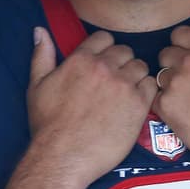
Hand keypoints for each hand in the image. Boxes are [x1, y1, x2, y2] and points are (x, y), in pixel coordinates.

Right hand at [27, 28, 157, 185]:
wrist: (63, 157)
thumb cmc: (48, 125)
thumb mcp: (37, 86)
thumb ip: (42, 55)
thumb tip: (40, 31)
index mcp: (81, 60)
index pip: (104, 38)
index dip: (105, 50)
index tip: (103, 64)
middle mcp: (104, 68)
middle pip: (125, 51)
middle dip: (121, 63)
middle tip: (114, 82)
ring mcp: (123, 85)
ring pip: (141, 67)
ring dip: (135, 76)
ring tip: (125, 93)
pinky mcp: (138, 105)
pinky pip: (151, 86)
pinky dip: (146, 92)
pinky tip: (135, 103)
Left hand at [153, 6, 189, 177]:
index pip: (179, 34)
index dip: (184, 44)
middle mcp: (187, 62)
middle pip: (166, 54)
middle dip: (175, 64)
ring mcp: (175, 85)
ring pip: (160, 77)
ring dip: (170, 84)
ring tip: (187, 98)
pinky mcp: (167, 108)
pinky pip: (156, 99)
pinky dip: (166, 105)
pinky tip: (182, 111)